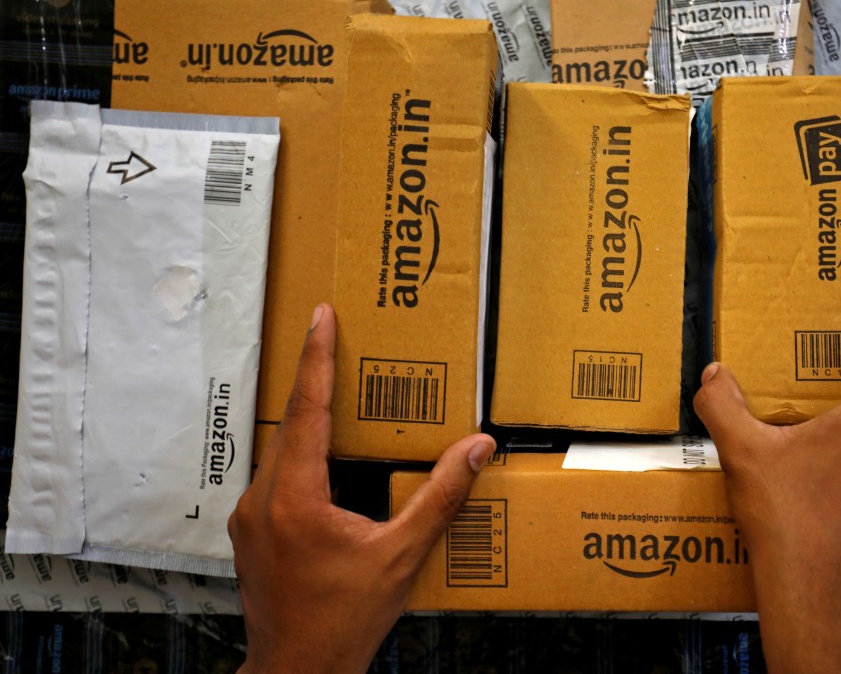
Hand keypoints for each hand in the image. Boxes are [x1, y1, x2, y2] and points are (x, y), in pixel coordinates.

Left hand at [228, 304, 495, 673]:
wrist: (300, 670)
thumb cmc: (345, 619)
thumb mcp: (401, 555)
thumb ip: (440, 497)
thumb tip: (477, 450)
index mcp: (295, 496)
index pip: (307, 409)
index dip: (317, 357)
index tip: (321, 315)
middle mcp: (262, 498)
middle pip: (289, 422)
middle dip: (312, 378)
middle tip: (331, 338)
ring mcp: (250, 517)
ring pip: (279, 450)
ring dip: (307, 420)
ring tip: (334, 393)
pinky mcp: (251, 533)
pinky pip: (275, 477)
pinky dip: (300, 457)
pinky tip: (325, 461)